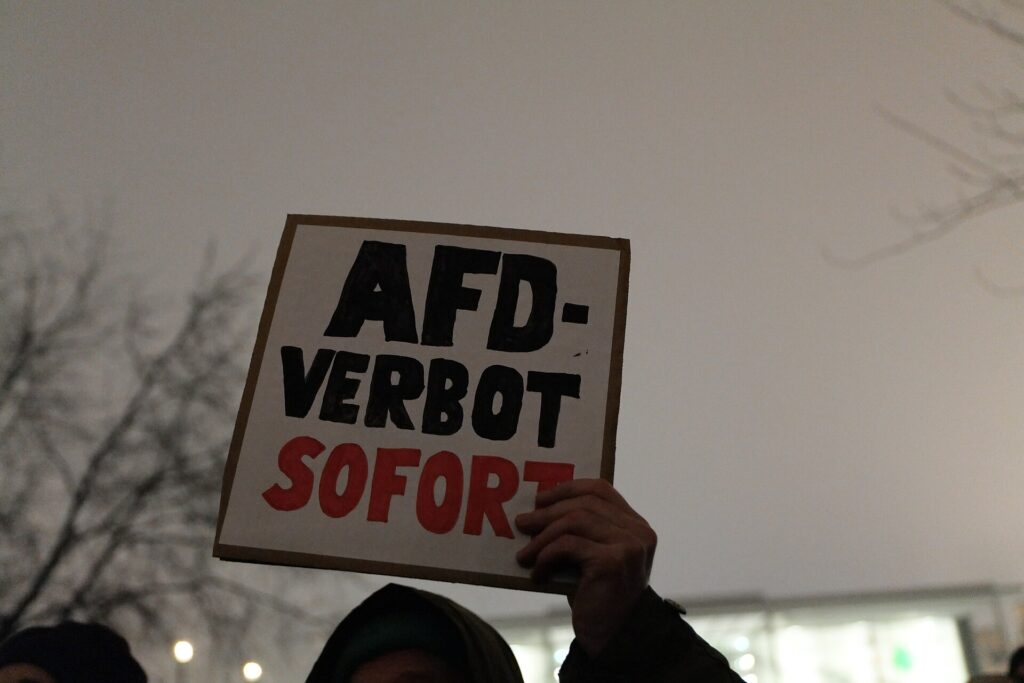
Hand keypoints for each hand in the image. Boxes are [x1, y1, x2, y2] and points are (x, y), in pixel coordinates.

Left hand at [514, 478, 656, 656]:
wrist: (613, 640)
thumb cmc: (598, 598)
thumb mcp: (591, 557)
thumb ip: (581, 532)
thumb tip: (538, 510)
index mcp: (636, 525)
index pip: (600, 489)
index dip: (567, 489)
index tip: (540, 499)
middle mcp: (638, 532)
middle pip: (585, 503)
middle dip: (548, 512)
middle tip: (522, 523)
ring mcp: (629, 545)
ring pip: (574, 521)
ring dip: (542, 537)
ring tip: (524, 553)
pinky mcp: (613, 561)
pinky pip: (568, 545)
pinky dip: (546, 556)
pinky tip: (536, 573)